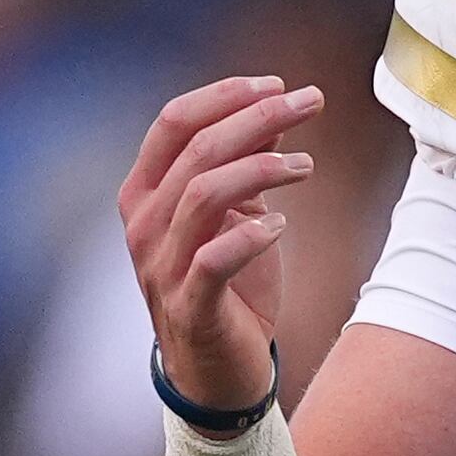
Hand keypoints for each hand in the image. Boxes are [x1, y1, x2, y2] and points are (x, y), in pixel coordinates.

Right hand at [121, 75, 325, 413]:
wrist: (215, 372)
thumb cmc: (227, 286)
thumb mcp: (236, 216)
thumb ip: (244, 166)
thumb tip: (273, 115)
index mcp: (146, 192)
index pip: (173, 122)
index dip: (224, 95)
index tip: (276, 83)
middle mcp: (144, 223)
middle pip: (196, 149)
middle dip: (258, 117)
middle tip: (310, 101)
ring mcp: (161, 266)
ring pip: (203, 194)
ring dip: (262, 169)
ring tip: (308, 167)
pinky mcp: (190, 305)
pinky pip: (214, 259)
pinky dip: (250, 235)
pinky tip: (280, 224)